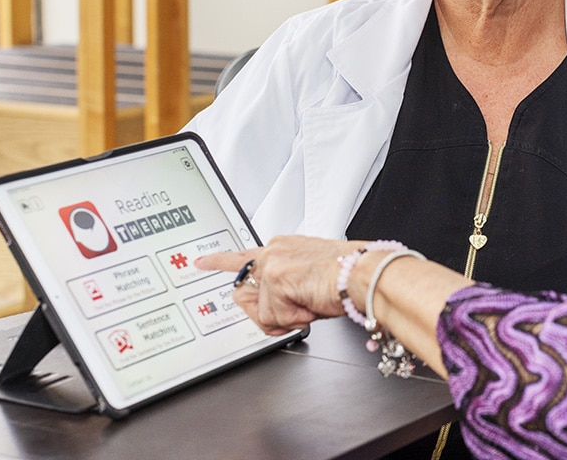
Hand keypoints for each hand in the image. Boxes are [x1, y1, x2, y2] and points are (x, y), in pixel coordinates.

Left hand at [195, 236, 363, 334]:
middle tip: (299, 309)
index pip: (244, 256)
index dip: (219, 261)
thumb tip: (265, 308)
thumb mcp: (309, 282)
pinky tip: (312, 303)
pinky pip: (274, 318)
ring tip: (313, 302)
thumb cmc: (349, 276)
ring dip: (288, 317)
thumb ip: (283, 291)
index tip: (201, 262)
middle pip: (246, 295)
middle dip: (267, 313)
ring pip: (263, 312)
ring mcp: (273, 264)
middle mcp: (274, 251)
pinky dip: (295, 319)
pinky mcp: (276, 278)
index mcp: (283, 248)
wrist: (365, 274)